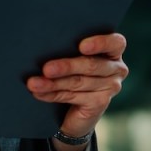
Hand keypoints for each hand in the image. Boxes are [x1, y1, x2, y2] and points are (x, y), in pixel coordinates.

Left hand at [26, 33, 127, 148]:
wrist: (75, 108)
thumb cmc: (73, 70)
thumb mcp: (74, 56)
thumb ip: (69, 48)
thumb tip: (43, 44)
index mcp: (113, 50)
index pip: (116, 43)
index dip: (100, 43)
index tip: (81, 46)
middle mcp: (117, 68)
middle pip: (92, 65)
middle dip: (66, 66)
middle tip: (46, 68)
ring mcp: (111, 87)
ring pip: (79, 82)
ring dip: (53, 83)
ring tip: (34, 83)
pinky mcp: (101, 103)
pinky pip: (73, 96)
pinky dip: (53, 94)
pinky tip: (39, 93)